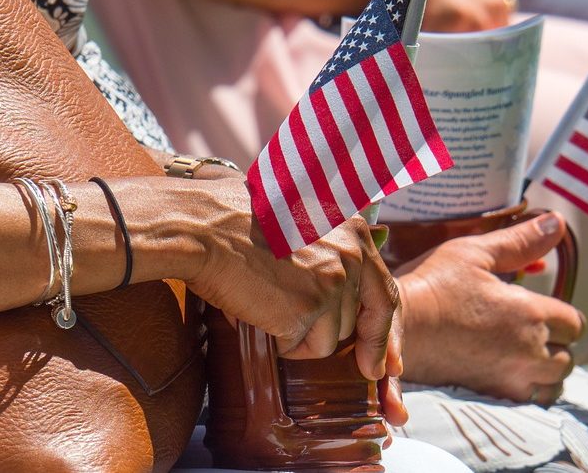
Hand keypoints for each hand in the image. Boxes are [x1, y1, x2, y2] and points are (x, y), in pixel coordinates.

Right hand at [181, 178, 402, 382]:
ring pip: (326, 341)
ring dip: (295, 334)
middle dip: (321, 331)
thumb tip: (350, 289)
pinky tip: (256, 308)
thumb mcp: (302, 221)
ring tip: (265, 299)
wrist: (204, 227)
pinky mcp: (308, 309)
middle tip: (285, 314)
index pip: (383, 294)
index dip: (380, 335)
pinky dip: (275, 340)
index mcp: (355, 232)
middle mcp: (352, 257)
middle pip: (352, 324)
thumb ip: (333, 248)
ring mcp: (332, 284)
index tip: (379, 365)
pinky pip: (298, 348)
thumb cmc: (239, 222)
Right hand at [395, 212, 583, 403]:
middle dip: (557, 345)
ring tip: (524, 356)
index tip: (539, 308)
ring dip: (546, 372)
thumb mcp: (475, 253)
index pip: (573, 323)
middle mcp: (528, 351)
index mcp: (530, 314)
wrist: (395, 329)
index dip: (561, 314)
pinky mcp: (490, 395)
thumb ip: (520, 241)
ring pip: (552, 385)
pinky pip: (528, 401)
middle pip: (567, 358)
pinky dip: (527, 390)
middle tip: (531, 330)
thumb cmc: (433, 285)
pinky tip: (508, 374)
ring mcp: (510, 378)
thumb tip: (557, 221)